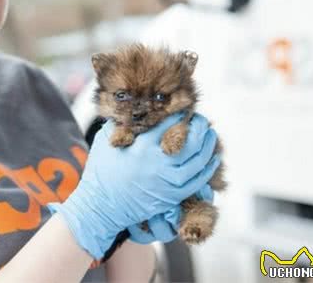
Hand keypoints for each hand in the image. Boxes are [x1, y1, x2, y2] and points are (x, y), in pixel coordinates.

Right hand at [48, 113, 219, 258]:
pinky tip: (213, 159)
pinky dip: (208, 169)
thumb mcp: (104, 141)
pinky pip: (197, 182)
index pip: (169, 123)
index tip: (184, 108)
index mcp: (141, 146)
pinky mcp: (171, 196)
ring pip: (197, 161)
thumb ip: (120, 123)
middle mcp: (157, 163)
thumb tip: (131, 107)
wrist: (101, 206)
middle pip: (190, 141)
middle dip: (200, 127)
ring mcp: (166, 181)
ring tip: (212, 135)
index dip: (180, 114)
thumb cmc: (99, 172)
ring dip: (208, 146)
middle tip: (202, 120)